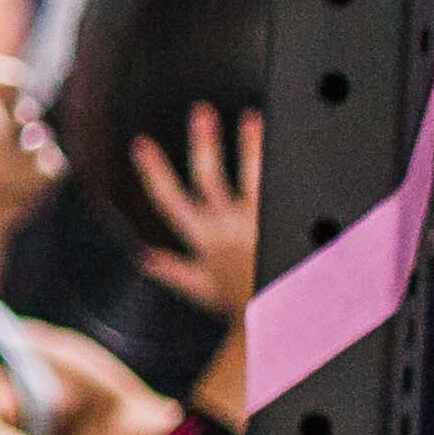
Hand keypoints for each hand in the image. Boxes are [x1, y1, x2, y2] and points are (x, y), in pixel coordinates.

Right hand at [122, 103, 262, 313]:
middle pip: (207, 177)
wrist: (277, 322)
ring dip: (249, 146)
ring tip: (251, 118)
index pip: (168, 200)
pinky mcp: (280, 227)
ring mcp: (255, 226)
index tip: (142, 144)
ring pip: (248, 178)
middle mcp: (224, 229)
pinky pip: (279, 194)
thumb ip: (172, 270)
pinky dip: (282, 172)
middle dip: (202, 143)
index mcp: (200, 239)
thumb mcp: (199, 287)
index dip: (154, 171)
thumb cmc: (238, 303)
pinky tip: (290, 151)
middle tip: (201, 112)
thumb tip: (143, 259)